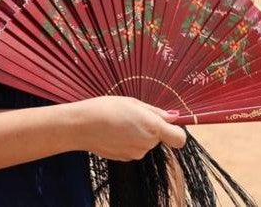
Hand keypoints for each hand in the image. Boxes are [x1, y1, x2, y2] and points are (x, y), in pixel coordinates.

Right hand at [72, 96, 187, 161]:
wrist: (81, 125)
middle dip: (149, 128)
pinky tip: (113, 133)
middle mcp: (147, 143)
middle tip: (130, 116)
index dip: (176, 132)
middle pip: (158, 138)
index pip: (179, 138)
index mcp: (153, 127)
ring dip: (137, 135)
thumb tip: (173, 117)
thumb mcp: (132, 102)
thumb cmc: (105, 108)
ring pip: (144, 143)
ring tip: (118, 123)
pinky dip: (126, 142)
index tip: (166, 124)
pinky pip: (133, 149)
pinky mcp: (124, 158)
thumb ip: (155, 112)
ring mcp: (136, 153)